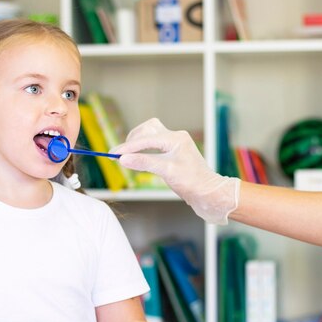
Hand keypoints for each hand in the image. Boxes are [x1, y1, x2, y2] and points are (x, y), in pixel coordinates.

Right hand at [112, 118, 239, 224]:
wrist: (208, 193)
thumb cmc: (192, 183)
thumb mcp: (166, 171)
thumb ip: (144, 162)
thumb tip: (123, 158)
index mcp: (176, 139)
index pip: (146, 139)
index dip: (128, 147)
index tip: (113, 154)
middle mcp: (176, 137)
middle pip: (148, 129)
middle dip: (133, 139)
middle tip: (120, 153)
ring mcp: (176, 143)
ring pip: (151, 133)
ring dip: (138, 142)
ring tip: (127, 154)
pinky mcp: (174, 151)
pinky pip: (155, 143)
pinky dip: (144, 148)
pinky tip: (139, 157)